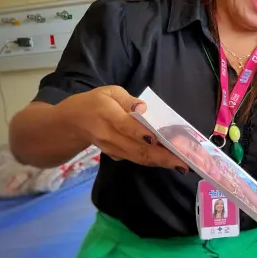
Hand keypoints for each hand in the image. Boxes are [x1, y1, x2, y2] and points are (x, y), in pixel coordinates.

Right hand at [58, 86, 187, 170]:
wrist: (72, 123)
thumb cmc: (95, 103)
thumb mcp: (109, 92)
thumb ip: (128, 100)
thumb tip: (143, 109)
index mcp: (107, 114)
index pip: (126, 126)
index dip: (141, 133)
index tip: (158, 139)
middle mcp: (109, 135)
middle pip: (137, 149)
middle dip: (162, 157)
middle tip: (184, 162)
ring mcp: (112, 149)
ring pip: (138, 158)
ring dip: (161, 162)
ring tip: (183, 164)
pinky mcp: (116, 155)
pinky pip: (136, 159)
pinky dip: (154, 161)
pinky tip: (171, 161)